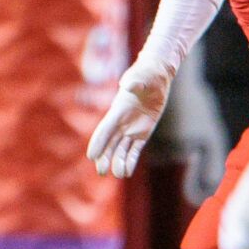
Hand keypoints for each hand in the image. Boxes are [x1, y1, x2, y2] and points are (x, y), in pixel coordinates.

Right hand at [87, 64, 169, 178]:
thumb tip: (129, 84)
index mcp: (119, 110)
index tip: (91, 156)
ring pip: (121, 149)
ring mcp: (131, 129)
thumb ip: (135, 82)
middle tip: (101, 172)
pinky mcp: (142, 133)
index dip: (98, 142)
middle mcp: (122, 122)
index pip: (105, 128)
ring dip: (118, 162)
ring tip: (118, 174)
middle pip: (110, 143)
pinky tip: (127, 172)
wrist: (157, 75)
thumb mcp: (143, 76)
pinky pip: (135, 150)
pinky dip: (131, 160)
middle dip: (105, 157)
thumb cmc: (148, 73)